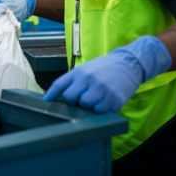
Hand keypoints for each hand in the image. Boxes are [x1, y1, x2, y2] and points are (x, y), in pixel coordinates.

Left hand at [43, 35, 172, 113]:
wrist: (129, 64)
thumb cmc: (105, 68)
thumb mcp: (87, 69)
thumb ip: (74, 80)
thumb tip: (58, 96)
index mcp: (80, 71)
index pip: (60, 83)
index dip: (51, 94)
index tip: (46, 102)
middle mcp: (89, 79)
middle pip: (70, 98)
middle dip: (73, 101)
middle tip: (81, 98)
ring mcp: (101, 90)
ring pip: (84, 106)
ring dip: (87, 106)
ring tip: (95, 99)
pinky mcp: (113, 100)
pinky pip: (100, 111)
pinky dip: (100, 109)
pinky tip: (105, 101)